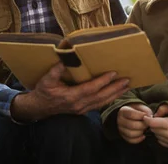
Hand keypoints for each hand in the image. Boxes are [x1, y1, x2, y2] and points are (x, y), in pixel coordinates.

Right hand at [11, 62, 129, 121]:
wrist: (40, 108)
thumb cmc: (43, 92)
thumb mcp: (46, 79)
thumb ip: (56, 70)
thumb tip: (65, 58)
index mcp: (71, 97)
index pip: (91, 88)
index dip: (103, 81)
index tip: (113, 73)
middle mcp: (79, 105)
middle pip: (101, 97)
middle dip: (115, 88)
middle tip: (127, 80)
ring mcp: (82, 109)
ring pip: (102, 102)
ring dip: (115, 94)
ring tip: (127, 86)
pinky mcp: (83, 110)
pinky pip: (99, 104)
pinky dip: (110, 98)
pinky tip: (117, 93)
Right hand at [117, 103, 152, 143]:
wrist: (132, 116)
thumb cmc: (138, 111)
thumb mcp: (142, 107)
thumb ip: (146, 111)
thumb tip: (149, 117)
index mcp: (123, 110)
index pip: (131, 114)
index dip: (140, 115)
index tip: (146, 116)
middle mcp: (120, 120)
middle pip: (132, 125)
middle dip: (142, 125)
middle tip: (147, 124)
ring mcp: (121, 129)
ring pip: (131, 134)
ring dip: (141, 132)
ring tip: (145, 128)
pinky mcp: (124, 137)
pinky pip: (131, 140)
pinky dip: (139, 139)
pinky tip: (143, 134)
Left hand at [143, 104, 167, 147]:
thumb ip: (162, 109)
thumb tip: (154, 116)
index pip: (152, 123)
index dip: (147, 119)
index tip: (146, 117)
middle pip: (153, 129)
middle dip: (153, 124)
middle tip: (158, 120)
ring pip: (156, 135)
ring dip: (157, 130)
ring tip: (164, 125)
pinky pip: (160, 141)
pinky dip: (160, 136)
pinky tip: (166, 131)